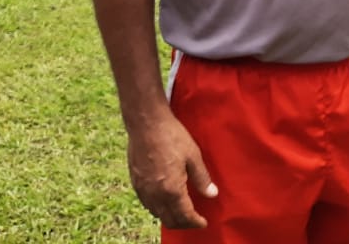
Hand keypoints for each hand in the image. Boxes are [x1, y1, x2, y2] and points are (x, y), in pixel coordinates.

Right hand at [127, 114, 217, 228]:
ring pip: (156, 214)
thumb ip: (202, 178)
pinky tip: (165, 200)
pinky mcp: (135, 183)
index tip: (203, 223)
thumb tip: (212, 194)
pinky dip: (158, 208)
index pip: (185, 216)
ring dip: (170, 217)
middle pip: (169, 220)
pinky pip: (147, 204)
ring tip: (182, 211)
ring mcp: (142, 190)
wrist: (146, 123)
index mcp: (171, 189)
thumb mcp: (193, 156)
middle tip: (194, 220)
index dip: (196, 222)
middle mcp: (155, 194)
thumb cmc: (172, 136)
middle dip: (183, 224)